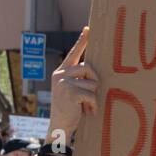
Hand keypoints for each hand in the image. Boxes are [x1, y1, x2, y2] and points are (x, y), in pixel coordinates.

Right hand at [46, 26, 97, 145]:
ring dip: (93, 96)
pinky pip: (92, 94)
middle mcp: (61, 74)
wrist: (59, 126)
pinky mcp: (71, 92)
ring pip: (93, 82)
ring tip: (85, 106)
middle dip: (94, 82)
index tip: (88, 28)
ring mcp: (65, 83)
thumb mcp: (72, 90)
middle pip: (89, 68)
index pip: (74, 53)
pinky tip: (86, 111)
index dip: (82, 40)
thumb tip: (96, 71)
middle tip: (90, 97)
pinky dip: (93, 105)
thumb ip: (79, 79)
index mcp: (61, 72)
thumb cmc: (70, 109)